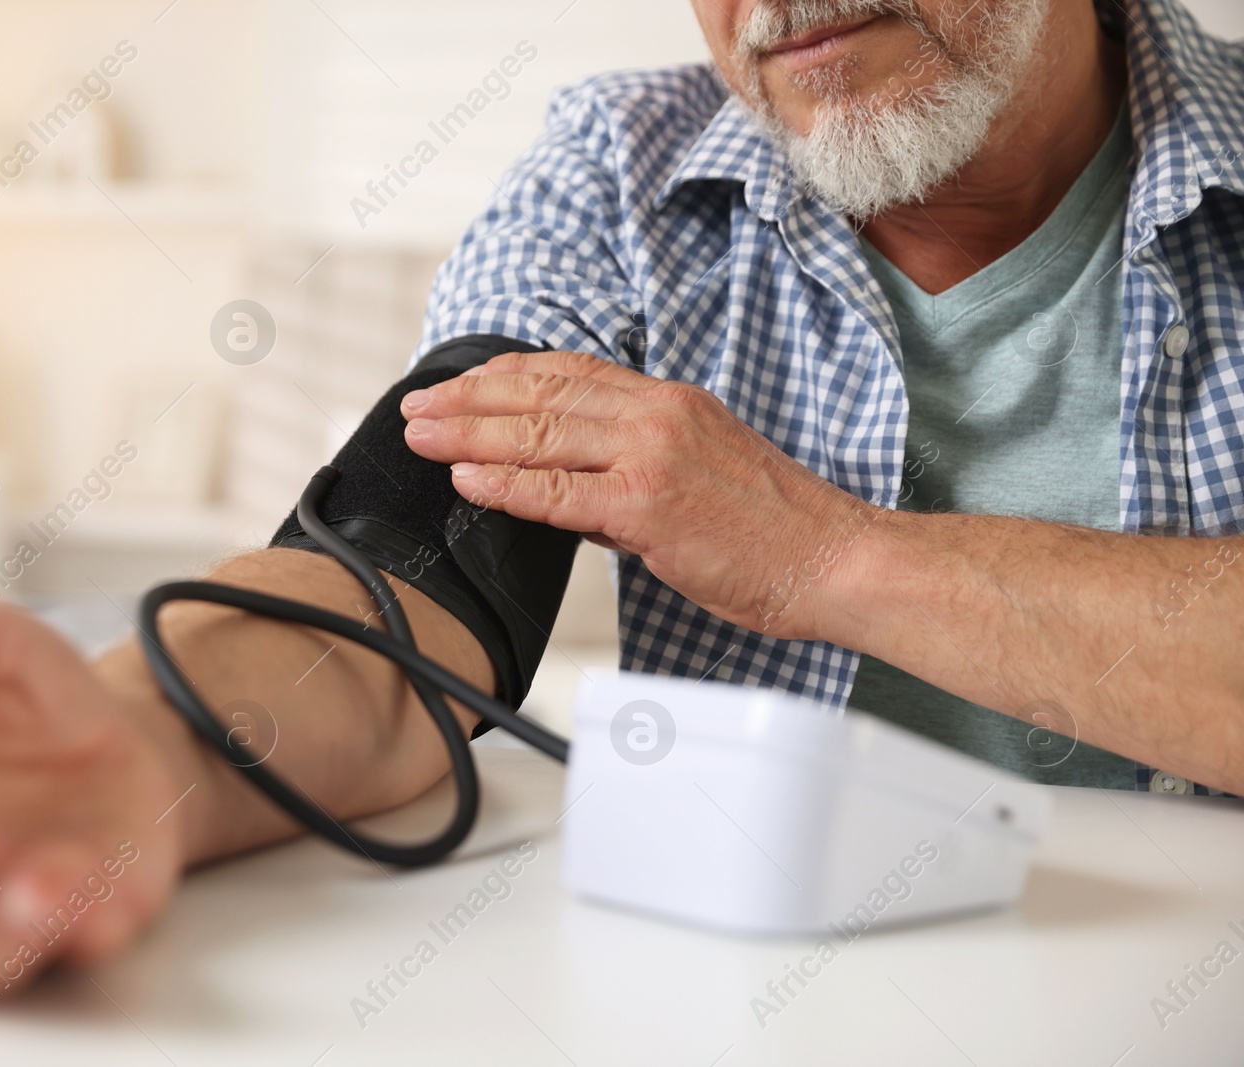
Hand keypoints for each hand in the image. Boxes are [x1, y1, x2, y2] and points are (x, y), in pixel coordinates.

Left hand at [400, 351, 874, 638]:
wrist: (831, 558)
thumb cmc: (772, 527)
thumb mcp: (702, 468)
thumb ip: (632, 467)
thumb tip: (569, 485)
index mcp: (670, 400)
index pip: (569, 372)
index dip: (504, 375)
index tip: (459, 384)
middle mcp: (657, 414)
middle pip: (541, 395)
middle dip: (468, 400)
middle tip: (417, 406)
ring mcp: (652, 457)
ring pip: (540, 435)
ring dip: (469, 434)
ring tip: (422, 435)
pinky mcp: (650, 506)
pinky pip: (559, 492)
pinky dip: (505, 484)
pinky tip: (465, 480)